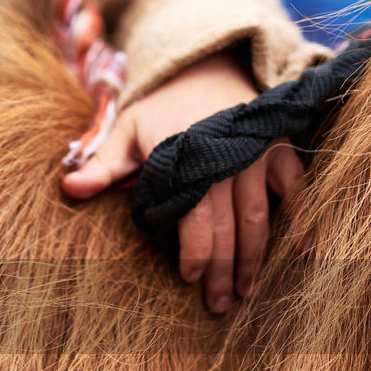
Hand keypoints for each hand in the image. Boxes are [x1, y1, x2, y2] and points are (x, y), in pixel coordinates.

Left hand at [61, 51, 305, 312]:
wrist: (203, 66)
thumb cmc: (159, 108)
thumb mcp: (125, 131)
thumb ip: (102, 166)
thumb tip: (67, 189)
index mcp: (186, 157)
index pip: (195, 217)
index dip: (196, 252)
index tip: (190, 279)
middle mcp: (225, 157)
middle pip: (228, 227)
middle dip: (223, 270)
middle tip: (218, 305)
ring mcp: (256, 152)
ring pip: (260, 216)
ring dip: (255, 258)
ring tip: (247, 292)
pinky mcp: (278, 146)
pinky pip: (295, 186)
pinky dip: (302, 216)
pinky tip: (303, 250)